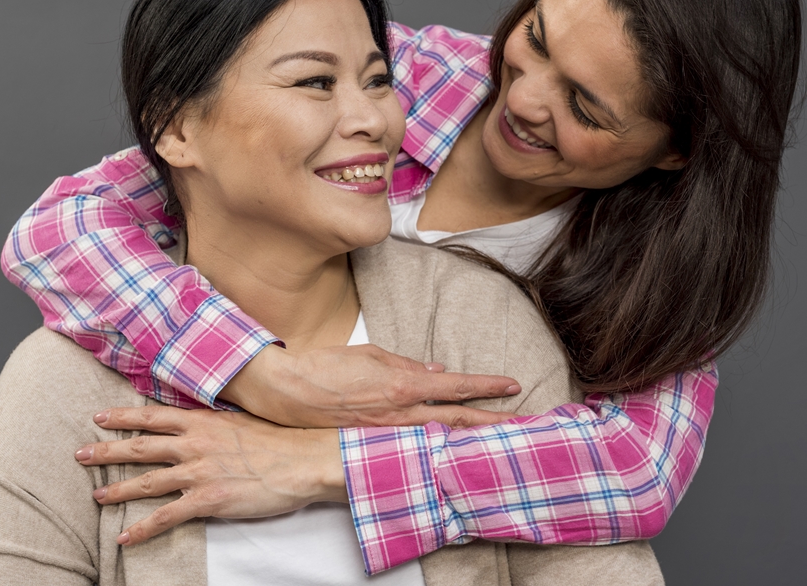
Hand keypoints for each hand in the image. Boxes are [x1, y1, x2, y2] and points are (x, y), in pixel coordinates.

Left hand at [75, 405, 343, 545]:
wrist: (304, 460)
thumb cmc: (281, 439)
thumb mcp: (243, 418)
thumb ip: (216, 420)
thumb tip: (202, 418)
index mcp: (204, 421)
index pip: (154, 416)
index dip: (124, 416)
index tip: (100, 417)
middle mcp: (195, 443)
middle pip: (140, 446)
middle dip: (106, 450)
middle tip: (80, 453)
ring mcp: (199, 472)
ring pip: (146, 481)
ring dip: (116, 489)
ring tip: (95, 496)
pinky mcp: (208, 500)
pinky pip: (166, 517)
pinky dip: (142, 529)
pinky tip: (124, 537)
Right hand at [217, 342, 519, 427]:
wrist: (286, 392)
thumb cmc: (327, 366)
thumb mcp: (373, 355)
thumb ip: (408, 365)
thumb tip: (438, 371)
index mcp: (403, 385)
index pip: (456, 386)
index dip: (487, 386)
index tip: (512, 384)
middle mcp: (400, 413)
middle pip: (456, 420)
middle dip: (491, 423)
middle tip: (521, 426)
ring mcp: (387, 434)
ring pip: (437, 438)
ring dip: (467, 439)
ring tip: (494, 442)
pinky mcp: (372, 445)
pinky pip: (410, 446)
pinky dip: (434, 448)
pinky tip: (449, 451)